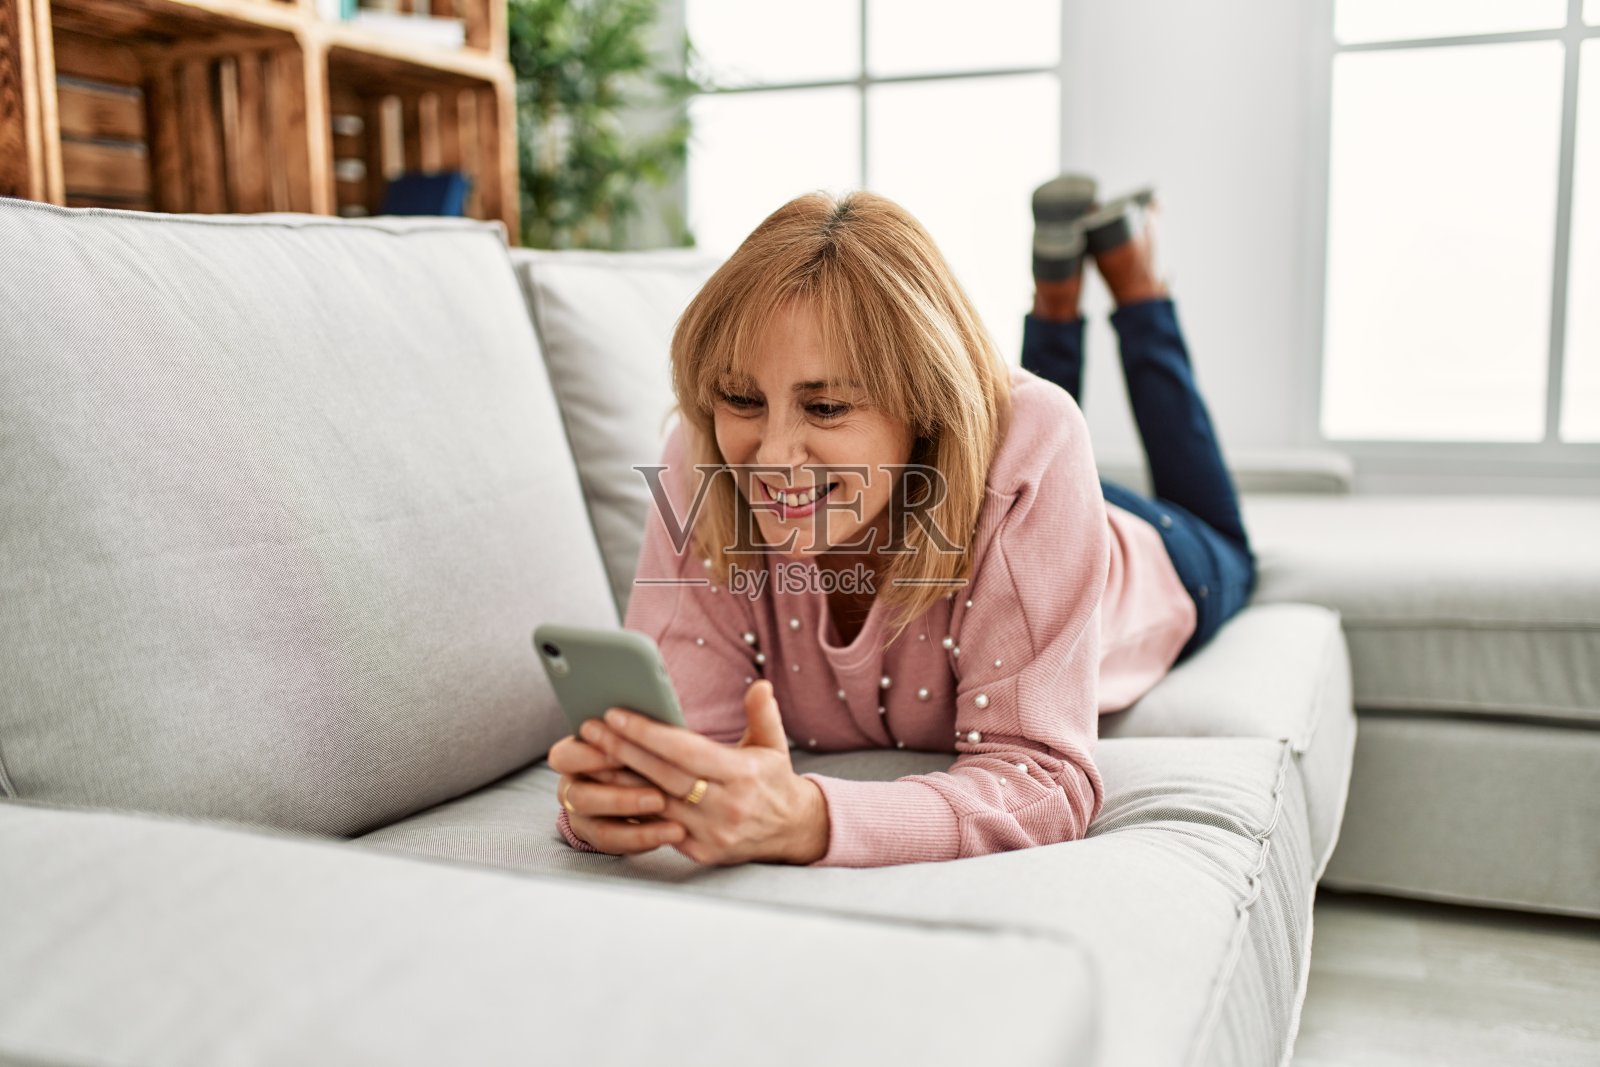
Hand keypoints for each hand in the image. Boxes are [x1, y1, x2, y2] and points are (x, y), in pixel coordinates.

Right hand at [548, 731, 684, 855]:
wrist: (638, 779)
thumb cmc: (636, 747)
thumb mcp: (630, 736)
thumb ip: (633, 734)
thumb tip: (654, 724)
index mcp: (570, 756)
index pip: (564, 758)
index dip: (590, 757)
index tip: (623, 755)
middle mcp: (570, 789)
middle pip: (580, 797)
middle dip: (620, 798)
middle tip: (659, 797)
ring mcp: (583, 819)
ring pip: (601, 829)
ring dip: (641, 828)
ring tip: (674, 823)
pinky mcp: (602, 841)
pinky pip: (620, 846)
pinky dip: (648, 838)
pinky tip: (673, 832)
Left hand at [577, 680, 830, 865]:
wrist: (792, 830)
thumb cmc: (773, 779)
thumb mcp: (774, 745)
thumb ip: (763, 714)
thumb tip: (760, 685)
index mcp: (742, 775)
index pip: (686, 751)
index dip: (648, 733)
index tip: (617, 714)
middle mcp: (727, 806)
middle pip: (663, 776)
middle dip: (623, 750)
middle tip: (592, 729)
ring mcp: (713, 833)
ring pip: (655, 804)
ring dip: (619, 779)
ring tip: (590, 756)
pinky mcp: (702, 852)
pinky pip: (659, 828)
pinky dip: (633, 808)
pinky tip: (609, 789)